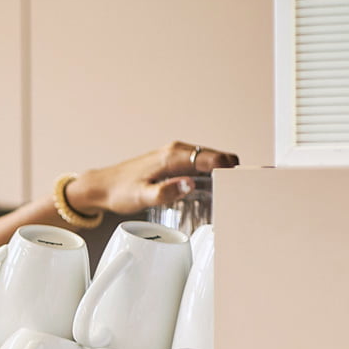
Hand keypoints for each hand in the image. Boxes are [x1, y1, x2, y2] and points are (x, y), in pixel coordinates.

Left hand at [68, 142, 239, 216]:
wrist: (101, 186)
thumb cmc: (118, 192)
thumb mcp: (141, 197)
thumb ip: (165, 192)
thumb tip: (189, 184)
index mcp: (173, 157)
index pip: (215, 158)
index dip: (234, 170)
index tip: (247, 183)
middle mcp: (178, 151)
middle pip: (220, 158)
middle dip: (234, 173)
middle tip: (241, 194)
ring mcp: (177, 155)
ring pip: (212, 161)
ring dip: (224, 174)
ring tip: (232, 195)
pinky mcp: (174, 162)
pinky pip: (202, 165)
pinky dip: (213, 175)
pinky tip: (214, 192)